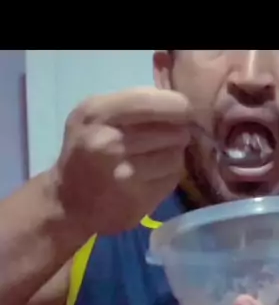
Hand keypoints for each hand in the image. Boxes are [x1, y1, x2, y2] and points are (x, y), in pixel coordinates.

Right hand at [52, 87, 190, 237]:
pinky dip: (169, 175)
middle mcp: (109, 144)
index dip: (176, 104)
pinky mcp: (138, 201)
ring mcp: (124, 176)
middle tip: (169, 136)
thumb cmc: (84, 150)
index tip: (184, 109)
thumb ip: (130, 103)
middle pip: (171, 131)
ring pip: (175, 157)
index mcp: (97, 115)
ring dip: (174, 155)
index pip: (150, 102)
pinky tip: (154, 174)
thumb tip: (176, 102)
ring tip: (159, 156)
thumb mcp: (94, 115)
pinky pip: (171, 180)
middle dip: (177, 132)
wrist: (67, 202)